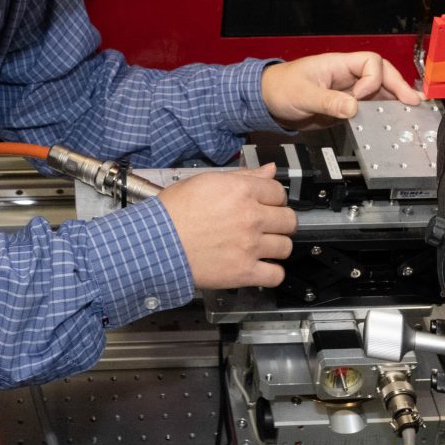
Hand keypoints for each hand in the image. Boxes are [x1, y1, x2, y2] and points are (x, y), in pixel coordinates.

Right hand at [157, 165, 297, 289]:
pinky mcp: (244, 272)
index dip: (274, 198)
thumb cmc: (173, 212)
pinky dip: (272, 273)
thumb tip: (269, 170)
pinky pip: (276, 275)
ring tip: (262, 246)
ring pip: (286, 247)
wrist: (156, 242)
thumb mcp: (205, 181)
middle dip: (280, 222)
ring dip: (276, 247)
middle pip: (289, 220)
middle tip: (267, 225)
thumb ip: (243, 176)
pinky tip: (261, 267)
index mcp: (242, 191)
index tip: (268, 204)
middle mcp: (251, 217)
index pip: (279, 192)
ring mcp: (250, 246)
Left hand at [262, 51, 423, 129]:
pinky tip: (393, 120)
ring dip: (395, 99)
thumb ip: (327, 101)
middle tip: (412, 102)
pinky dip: (382, 112)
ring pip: (378, 90)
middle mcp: (346, 76)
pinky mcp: (345, 106)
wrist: (267, 102)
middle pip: (381, 74)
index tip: (360, 98)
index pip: (369, 63)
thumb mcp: (302, 95)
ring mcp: (347, 91)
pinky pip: (369, 107)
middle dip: (398, 86)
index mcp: (338, 65)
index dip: (372, 80)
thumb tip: (353, 108)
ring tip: (412, 111)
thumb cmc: (280, 88)